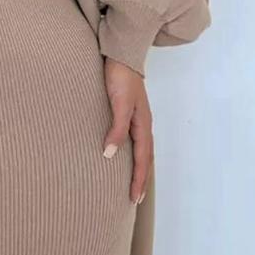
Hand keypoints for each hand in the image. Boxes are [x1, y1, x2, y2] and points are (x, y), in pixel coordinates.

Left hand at [101, 57, 153, 204]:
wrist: (120, 55)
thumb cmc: (120, 78)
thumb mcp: (119, 104)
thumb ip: (116, 128)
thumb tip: (109, 154)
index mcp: (143, 125)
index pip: (142, 159)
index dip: (138, 179)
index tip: (135, 199)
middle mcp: (143, 124)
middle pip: (145, 158)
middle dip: (141, 179)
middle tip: (136, 199)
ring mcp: (137, 119)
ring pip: (141, 150)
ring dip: (138, 168)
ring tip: (133, 184)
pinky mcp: (128, 113)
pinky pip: (134, 140)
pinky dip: (133, 153)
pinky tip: (124, 156)